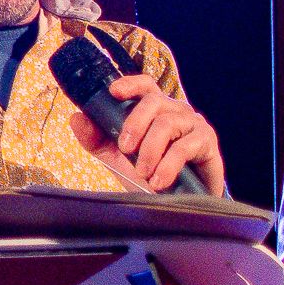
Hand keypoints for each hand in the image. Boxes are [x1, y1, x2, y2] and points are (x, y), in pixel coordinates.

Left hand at [70, 75, 223, 195]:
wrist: (179, 200)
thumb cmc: (149, 173)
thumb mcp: (117, 158)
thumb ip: (97, 139)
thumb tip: (76, 118)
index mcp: (153, 110)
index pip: (144, 86)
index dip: (130, 84)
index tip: (113, 92)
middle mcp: (174, 111)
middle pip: (154, 101)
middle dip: (134, 124)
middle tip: (125, 149)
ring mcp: (192, 124)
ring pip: (167, 123)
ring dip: (150, 151)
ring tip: (143, 173)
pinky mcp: (207, 142)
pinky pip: (185, 146)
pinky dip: (168, 165)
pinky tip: (158, 181)